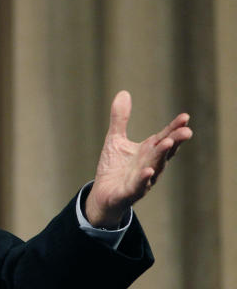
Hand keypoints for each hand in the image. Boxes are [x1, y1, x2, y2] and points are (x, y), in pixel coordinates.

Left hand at [85, 91, 191, 227]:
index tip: (185, 117)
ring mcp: (141, 180)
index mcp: (148, 152)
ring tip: (167, 143)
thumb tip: (124, 92)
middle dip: (174, 141)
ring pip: (154, 167)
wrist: (102, 195)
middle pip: (164, 152)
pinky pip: (138, 186)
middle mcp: (149, 165)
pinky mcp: (129, 193)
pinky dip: (144, 179)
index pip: (164, 138)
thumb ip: (120, 119)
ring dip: (161, 156)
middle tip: (186, 131)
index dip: (174, 128)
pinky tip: (148, 172)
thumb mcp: (115, 140)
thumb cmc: (114, 168)